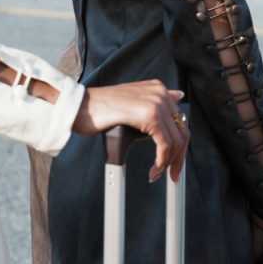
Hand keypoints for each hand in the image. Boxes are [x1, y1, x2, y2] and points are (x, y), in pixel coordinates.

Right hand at [72, 80, 189, 182]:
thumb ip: (154, 101)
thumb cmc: (99, 109)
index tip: (174, 162)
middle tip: (172, 175)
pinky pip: (165, 145)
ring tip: (157, 174)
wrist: (80, 107)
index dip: (179, 145)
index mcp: (158, 88)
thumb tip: (178, 97)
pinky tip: (153, 170)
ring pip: (176, 141)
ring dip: (169, 163)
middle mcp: (160, 93)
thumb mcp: (131, 103)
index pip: (180, 121)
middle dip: (178, 157)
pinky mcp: (151, 116)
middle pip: (182, 131)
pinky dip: (162, 162)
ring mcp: (157, 103)